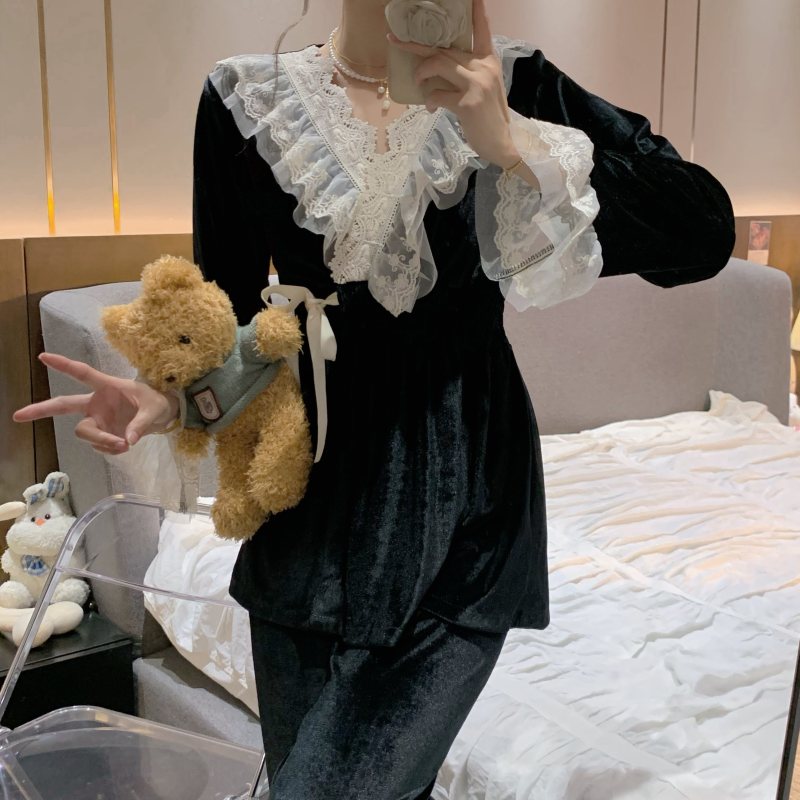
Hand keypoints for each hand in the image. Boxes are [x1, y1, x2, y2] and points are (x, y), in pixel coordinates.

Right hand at [12, 352, 179, 454]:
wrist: (166, 415)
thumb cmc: (158, 403)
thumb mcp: (156, 409)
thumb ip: (142, 423)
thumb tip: (128, 440)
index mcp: (108, 387)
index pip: (83, 374)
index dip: (64, 365)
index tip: (43, 356)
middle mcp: (97, 403)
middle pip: (63, 405)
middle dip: (41, 409)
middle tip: (18, 416)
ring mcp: (97, 419)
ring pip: (84, 432)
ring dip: (101, 441)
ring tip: (124, 443)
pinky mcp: (102, 434)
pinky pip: (98, 445)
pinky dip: (110, 449)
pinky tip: (125, 445)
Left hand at [386, 0, 519, 168]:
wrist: (502, 144)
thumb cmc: (490, 117)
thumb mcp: (485, 88)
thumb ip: (469, 73)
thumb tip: (441, 68)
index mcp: (489, 61)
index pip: (481, 30)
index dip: (476, 11)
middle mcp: (483, 67)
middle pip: (445, 50)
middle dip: (416, 48)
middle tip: (395, 43)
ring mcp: (476, 84)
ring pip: (439, 64)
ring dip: (421, 73)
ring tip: (418, 83)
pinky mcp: (467, 103)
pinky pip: (438, 94)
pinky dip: (430, 100)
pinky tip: (431, 107)